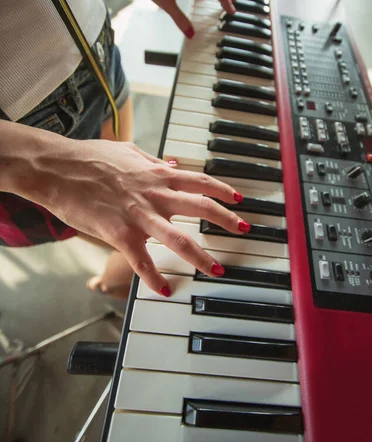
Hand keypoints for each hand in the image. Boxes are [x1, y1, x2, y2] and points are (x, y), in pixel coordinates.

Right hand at [46, 141, 247, 294]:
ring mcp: (138, 215)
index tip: (238, 199)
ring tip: (217, 270)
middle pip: (201, 207)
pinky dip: (152, 277)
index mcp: (157, 174)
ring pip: (178, 238)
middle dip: (226, 220)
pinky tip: (162, 289)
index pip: (200, 181)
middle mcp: (154, 194)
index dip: (223, 190)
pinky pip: (140, 260)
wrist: (56, 168)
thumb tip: (171, 164)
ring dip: (201, 256)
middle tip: (243, 230)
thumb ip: (152, 161)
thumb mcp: (127, 152)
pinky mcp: (119, 233)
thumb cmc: (88, 158)